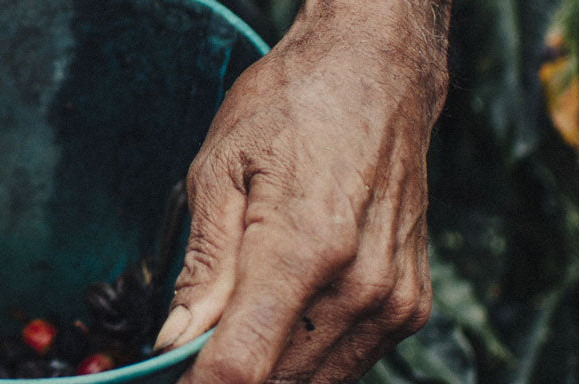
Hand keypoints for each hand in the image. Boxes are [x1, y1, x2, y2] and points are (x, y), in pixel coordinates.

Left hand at [151, 0, 449, 381]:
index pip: (243, 364)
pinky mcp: (409, 306)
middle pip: (278, 380)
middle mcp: (360, 285)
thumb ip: (202, 267)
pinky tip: (280, 318)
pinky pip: (347, 362)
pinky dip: (305, 356)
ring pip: (313, 380)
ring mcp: (392, 300)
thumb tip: (174, 340)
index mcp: (304, 247)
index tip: (169, 383)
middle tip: (189, 349)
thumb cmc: (292, 109)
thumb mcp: (218, 171)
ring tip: (232, 327)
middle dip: (225, 375)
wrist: (377, 76)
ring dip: (268, 369)